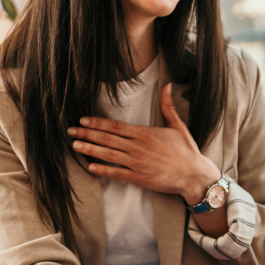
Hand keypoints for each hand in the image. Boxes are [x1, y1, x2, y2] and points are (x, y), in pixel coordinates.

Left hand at [69, 83, 220, 203]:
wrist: (194, 175)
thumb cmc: (187, 151)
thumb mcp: (178, 125)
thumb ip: (168, 106)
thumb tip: (168, 85)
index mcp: (145, 133)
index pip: (116, 127)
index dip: (97, 123)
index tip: (83, 120)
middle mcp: (138, 147)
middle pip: (107, 139)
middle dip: (87, 134)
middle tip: (70, 132)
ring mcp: (137, 163)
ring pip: (108, 155)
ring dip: (90, 150)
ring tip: (75, 146)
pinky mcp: (139, 178)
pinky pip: (117, 173)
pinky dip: (103, 170)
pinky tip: (90, 167)